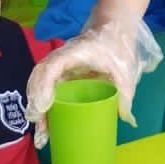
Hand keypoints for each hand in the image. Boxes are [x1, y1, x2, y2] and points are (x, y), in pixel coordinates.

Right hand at [25, 0, 161, 144]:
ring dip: (38, 109)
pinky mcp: (60, 74)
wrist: (112, 28)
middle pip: (39, 80)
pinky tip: (46, 125)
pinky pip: (46, 89)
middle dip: (37, 106)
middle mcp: (59, 59)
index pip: (51, 66)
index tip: (44, 107)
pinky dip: (43, 106)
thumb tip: (127, 119)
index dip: (44, 86)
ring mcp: (58, 66)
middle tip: (42, 131)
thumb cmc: (116, 46)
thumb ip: (125, 92)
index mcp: (73, 53)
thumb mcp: (123, 68)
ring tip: (42, 134)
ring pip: (39, 86)